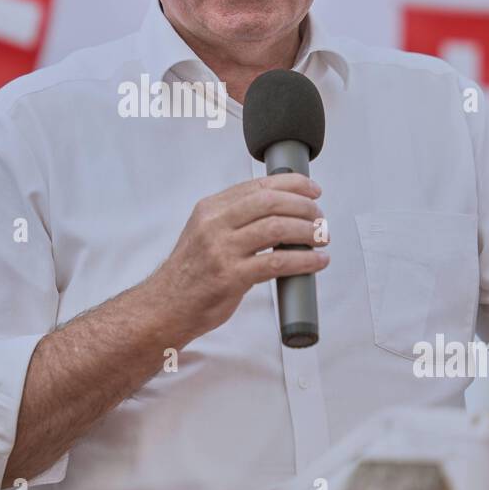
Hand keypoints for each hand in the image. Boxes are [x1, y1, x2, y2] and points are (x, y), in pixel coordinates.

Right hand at [146, 173, 328, 342]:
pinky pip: (277, 263)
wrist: (166, 305)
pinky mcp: (231, 277)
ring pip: (276, 228)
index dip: (292, 184)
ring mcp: (221, 250)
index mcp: (210, 209)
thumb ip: (235, 218)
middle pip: (270, 202)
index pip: (258, 186)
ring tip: (322, 237)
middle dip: (304, 206)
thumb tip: (279, 209)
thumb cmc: (191, 272)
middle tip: (320, 217)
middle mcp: (214, 224)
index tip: (312, 190)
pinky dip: (304, 260)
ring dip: (308, 231)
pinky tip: (317, 261)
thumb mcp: (205, 233)